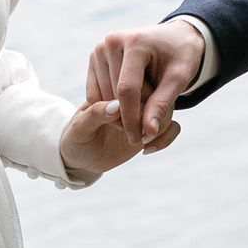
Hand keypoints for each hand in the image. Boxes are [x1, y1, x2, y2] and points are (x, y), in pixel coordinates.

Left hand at [59, 97, 178, 180]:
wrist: (81, 161)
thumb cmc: (75, 141)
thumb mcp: (79, 129)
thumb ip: (95, 114)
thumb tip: (116, 106)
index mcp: (111, 88)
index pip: (132, 85)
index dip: (133, 102)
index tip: (120, 123)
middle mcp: (131, 98)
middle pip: (155, 95)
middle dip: (151, 115)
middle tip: (138, 134)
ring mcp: (143, 113)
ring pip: (167, 110)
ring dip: (160, 126)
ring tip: (141, 142)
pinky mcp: (151, 129)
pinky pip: (172, 128)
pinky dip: (166, 138)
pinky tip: (147, 150)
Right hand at [86, 18, 205, 144]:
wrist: (174, 37)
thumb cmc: (180, 57)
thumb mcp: (178, 80)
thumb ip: (161, 105)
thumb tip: (147, 132)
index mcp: (135, 43)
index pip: (127, 90)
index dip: (132, 118)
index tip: (139, 139)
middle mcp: (112, 42)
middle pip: (114, 95)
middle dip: (129, 116)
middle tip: (148, 124)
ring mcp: (100, 49)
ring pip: (103, 96)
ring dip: (120, 111)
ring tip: (143, 109)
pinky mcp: (95, 57)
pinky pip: (95, 92)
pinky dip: (110, 104)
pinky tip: (130, 103)